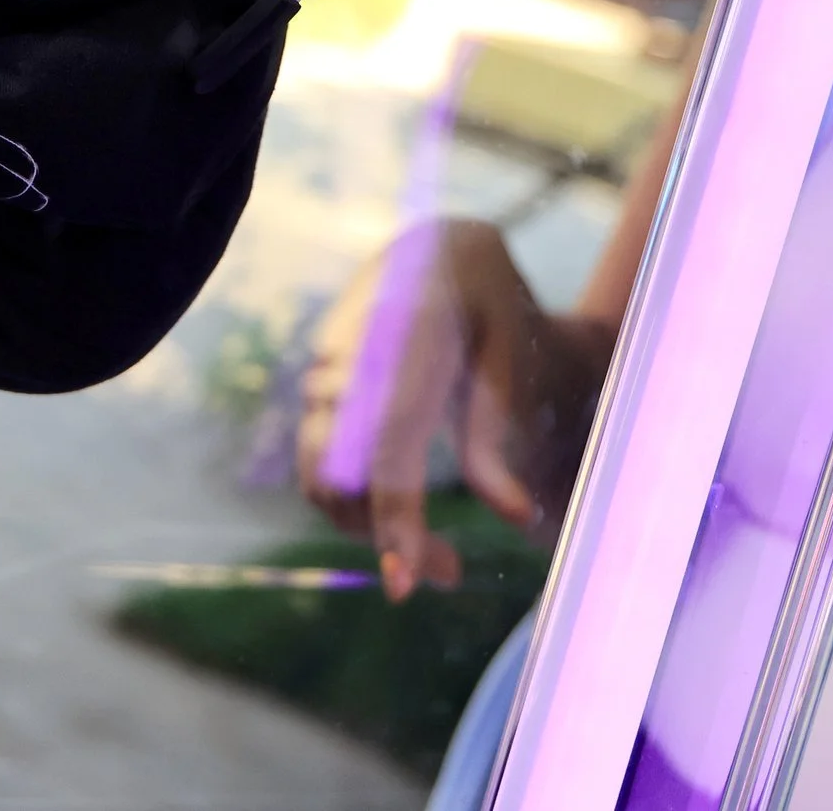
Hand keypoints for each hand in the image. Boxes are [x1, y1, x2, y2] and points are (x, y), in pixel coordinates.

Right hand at [296, 218, 609, 600]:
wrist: (436, 249)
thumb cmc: (485, 303)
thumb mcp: (507, 355)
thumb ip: (496, 435)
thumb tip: (516, 517)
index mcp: (403, 340)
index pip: (388, 447)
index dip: (393, 517)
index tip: (403, 584)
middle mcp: (347, 360)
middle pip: (342, 478)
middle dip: (388, 540)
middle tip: (451, 573)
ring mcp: (322, 375)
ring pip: (323, 483)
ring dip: (369, 530)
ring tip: (439, 557)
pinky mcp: (315, 393)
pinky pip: (319, 468)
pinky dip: (354, 505)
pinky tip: (403, 520)